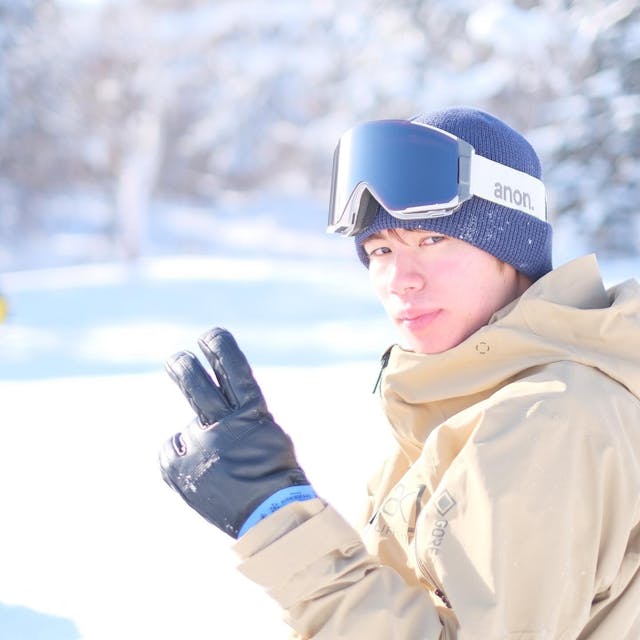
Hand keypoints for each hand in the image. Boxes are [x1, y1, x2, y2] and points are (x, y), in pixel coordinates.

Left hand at [159, 327, 312, 537]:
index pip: (234, 371)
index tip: (211, 335)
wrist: (270, 519)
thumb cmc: (273, 472)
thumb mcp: (267, 433)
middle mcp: (224, 428)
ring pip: (186, 422)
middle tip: (179, 359)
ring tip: (208, 451)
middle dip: (184, 368)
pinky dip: (186, 457)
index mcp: (253, 415)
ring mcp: (198, 449)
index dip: (220, 348)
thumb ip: (243, 413)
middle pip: (195, 386)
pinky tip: (204, 474)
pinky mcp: (177, 469)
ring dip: (191, 427)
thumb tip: (217, 402)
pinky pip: (175, 450)